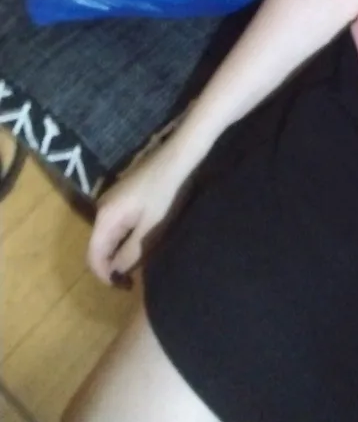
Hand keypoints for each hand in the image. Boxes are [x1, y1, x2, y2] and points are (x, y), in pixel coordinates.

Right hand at [86, 141, 199, 287]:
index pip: (93, 255)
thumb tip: (115, 271)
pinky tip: (140, 243)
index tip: (123, 286)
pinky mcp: (123, 195)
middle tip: (132, 279)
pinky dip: (125, 238)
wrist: (178, 157)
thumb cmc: (165, 192)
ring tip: (138, 264)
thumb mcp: (150, 227)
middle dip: (112, 265)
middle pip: (99, 245)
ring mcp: (112, 200)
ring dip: (119, 252)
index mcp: (105, 217)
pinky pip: (118, 224)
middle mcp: (102, 208)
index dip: (104, 275)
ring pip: (109, 235)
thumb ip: (130, 252)